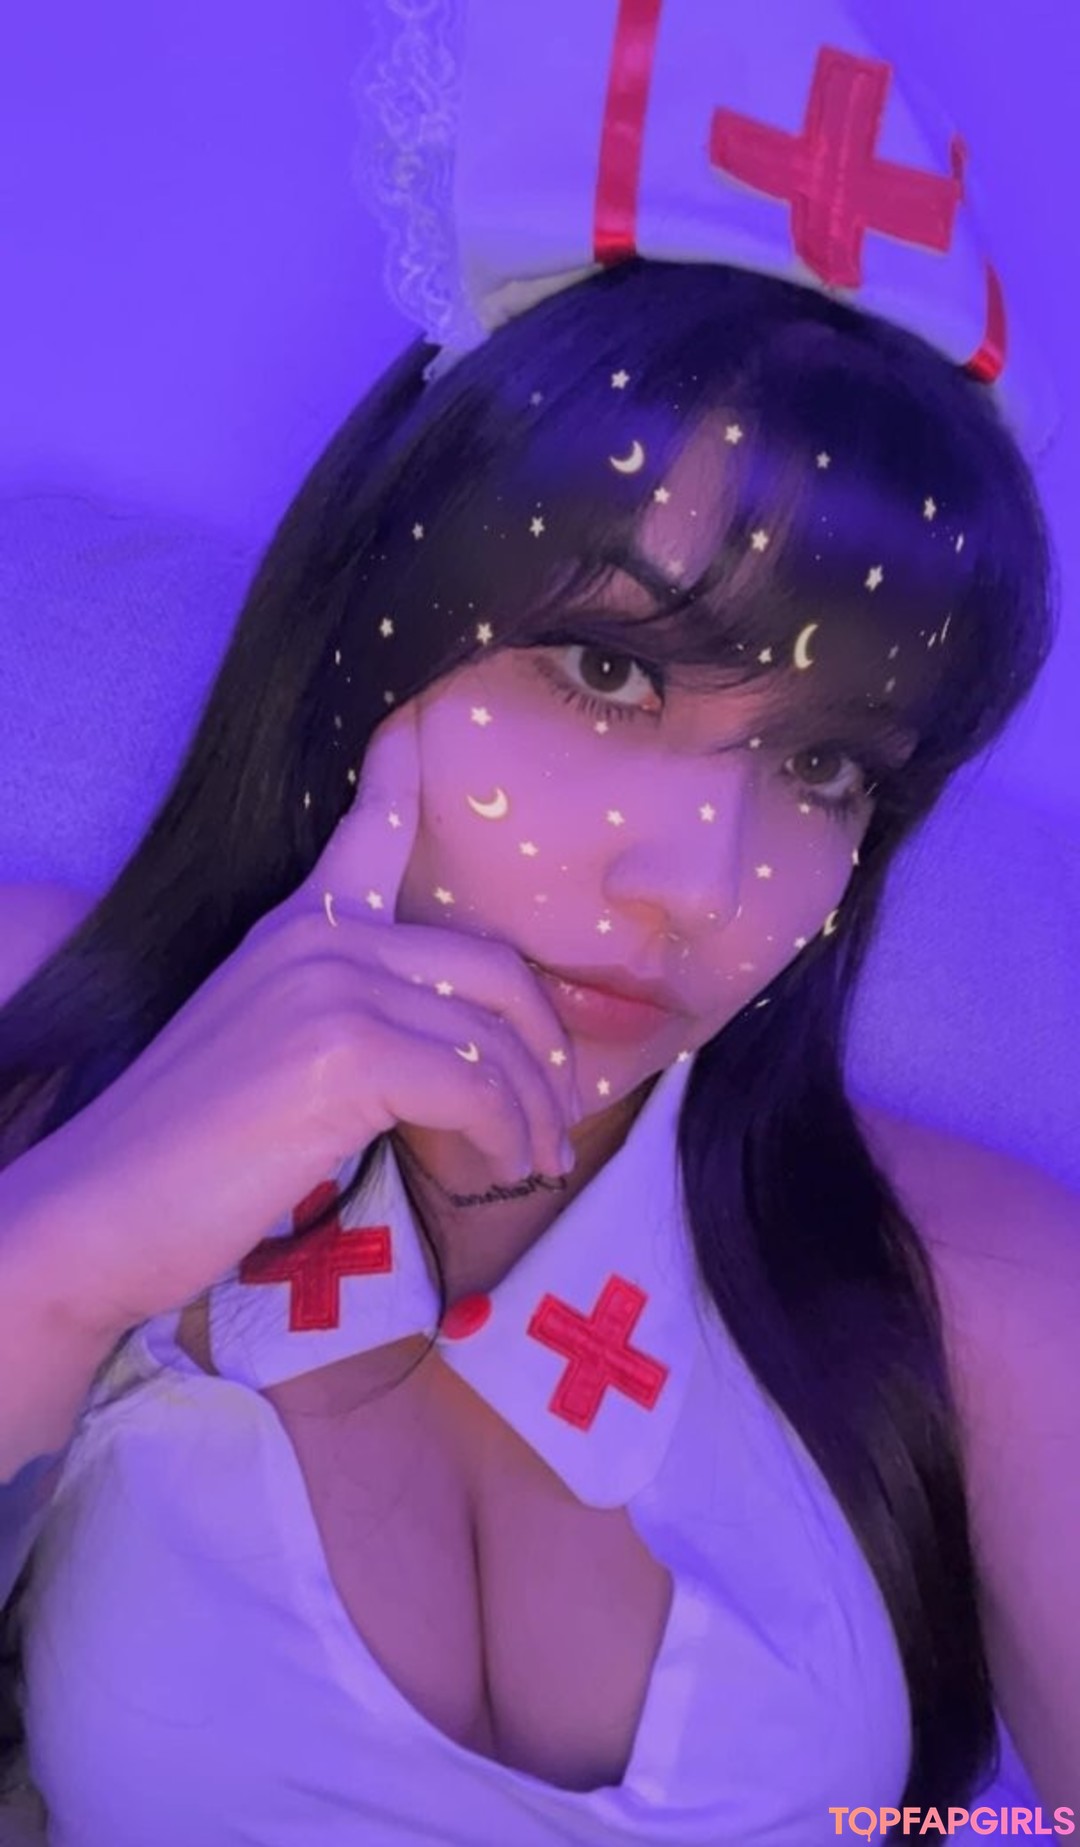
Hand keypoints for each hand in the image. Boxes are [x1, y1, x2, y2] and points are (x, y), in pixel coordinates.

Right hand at [29, 704, 582, 1338]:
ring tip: (537, 1158)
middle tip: (560, 1109)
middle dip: (545, 1043)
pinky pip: (476, 1089)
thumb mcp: (265, 1047)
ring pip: (494, 1038)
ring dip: (532, 1110)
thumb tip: (448, 1048)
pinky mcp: (348, 1055)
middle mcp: (320, 939)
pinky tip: (500, 1169)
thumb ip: (345, 1015)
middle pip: (490, 965)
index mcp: (296, 927)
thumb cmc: (185, 1151)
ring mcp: (334, 989)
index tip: (420, 720)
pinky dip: (505, 1135)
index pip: (369, 830)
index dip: (402, 772)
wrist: (103, 1207)